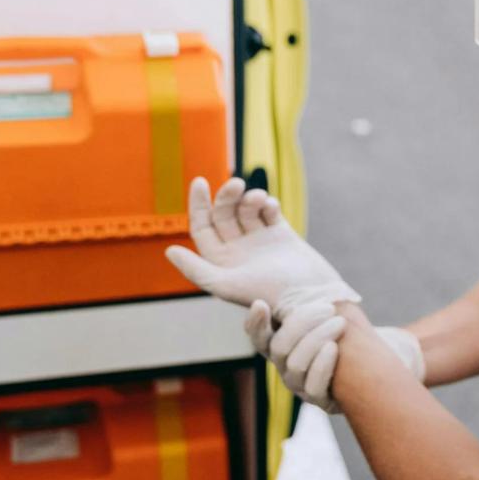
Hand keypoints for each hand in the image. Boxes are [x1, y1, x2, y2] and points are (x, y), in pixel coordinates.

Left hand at [165, 177, 359, 312]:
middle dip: (227, 196)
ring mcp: (260, 241)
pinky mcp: (282, 235)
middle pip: (223, 213)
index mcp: (221, 262)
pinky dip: (268, 203)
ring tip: (258, 199)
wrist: (309, 297)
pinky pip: (269, 211)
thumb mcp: (225, 285)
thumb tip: (169, 250)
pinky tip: (271, 207)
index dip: (197, 204)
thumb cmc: (266, 294)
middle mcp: (238, 250)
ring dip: (249, 198)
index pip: (202, 227)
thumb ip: (196, 270)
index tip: (200, 182)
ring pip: (246, 208)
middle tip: (236, 185)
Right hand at [245, 300, 425, 412]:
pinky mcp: (320, 400)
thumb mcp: (327, 309)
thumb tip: (302, 272)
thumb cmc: (346, 327)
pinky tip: (334, 348)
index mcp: (281, 343)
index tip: (261, 303)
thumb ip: (308, 298)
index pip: (258, 336)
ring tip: (338, 323)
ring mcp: (300, 385)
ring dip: (316, 340)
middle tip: (327, 307)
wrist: (377, 357)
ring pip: (295, 365)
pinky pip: (313, 386)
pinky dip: (322, 365)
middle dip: (302, 323)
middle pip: (279, 347)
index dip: (255, 322)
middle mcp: (284, 366)